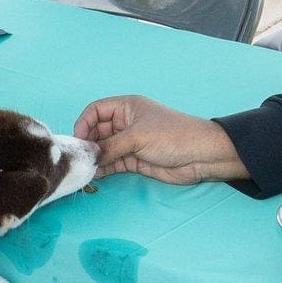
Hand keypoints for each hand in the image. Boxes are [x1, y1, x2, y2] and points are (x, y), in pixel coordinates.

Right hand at [74, 96, 250, 185]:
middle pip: (97, 131)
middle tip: (81, 159)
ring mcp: (130, 142)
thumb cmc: (173, 136)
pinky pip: (113, 163)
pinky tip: (96, 175)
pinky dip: (104, 169)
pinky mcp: (135, 160)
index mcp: (127, 107)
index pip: (96, 110)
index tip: (80, 141)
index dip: (84, 123)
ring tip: (86, 170)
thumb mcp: (138, 136)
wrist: (201, 156)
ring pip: (104, 149)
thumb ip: (111, 146)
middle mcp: (125, 123)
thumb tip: (89, 156)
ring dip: (95, 159)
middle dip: (88, 144)